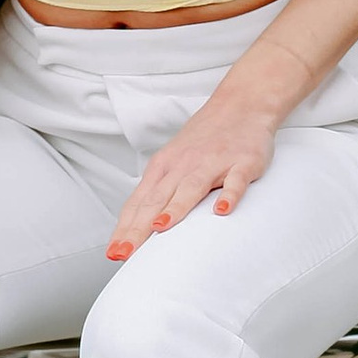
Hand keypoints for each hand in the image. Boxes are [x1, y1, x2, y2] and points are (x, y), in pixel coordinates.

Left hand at [104, 83, 282, 258]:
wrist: (240, 104)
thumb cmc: (204, 139)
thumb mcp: (174, 162)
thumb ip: (160, 192)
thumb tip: (139, 228)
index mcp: (164, 167)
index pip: (139, 202)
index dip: (126, 228)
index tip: (115, 253)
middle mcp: (184, 165)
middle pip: (158, 199)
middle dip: (139, 227)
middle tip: (125, 251)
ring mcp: (214, 162)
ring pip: (191, 187)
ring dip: (175, 208)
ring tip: (160, 228)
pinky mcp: (243, 162)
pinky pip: (235, 180)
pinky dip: (229, 195)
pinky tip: (222, 211)